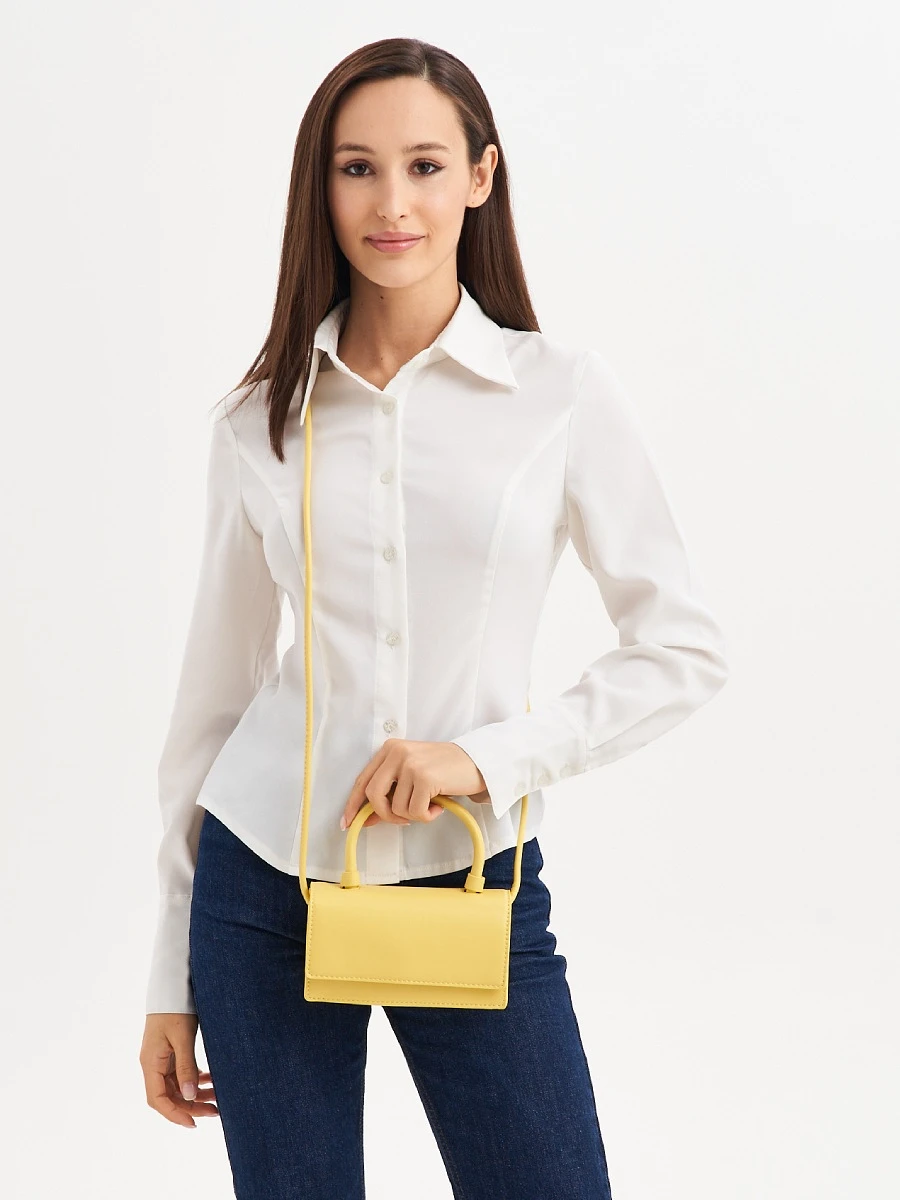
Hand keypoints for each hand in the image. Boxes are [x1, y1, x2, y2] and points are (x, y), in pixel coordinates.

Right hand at [140, 1013, 218, 1127]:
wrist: (173, 985)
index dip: (175, 1114)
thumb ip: (187, 1066)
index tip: (194, 1123)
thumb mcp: (183, 1037)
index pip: (158, 1099)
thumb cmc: (176, 1008)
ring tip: (218, 1098)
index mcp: (150, 1063)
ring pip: (177, 1086)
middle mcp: (153, 1064)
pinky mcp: (171, 1052)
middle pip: (168, 1096)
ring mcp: (161, 1058)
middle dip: (190, 1107)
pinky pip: (181, 1074)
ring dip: (195, 1094)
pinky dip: (196, 1079)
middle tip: (215, 1112)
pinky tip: (211, 1080)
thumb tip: (190, 1098)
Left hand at [341, 739, 490, 830]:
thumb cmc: (444, 771)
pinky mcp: (425, 778)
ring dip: (413, 815)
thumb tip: (367, 819)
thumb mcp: (412, 777)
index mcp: (390, 749)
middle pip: (373, 795)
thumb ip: (390, 793)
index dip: (353, 804)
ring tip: (430, 805)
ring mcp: (410, 764)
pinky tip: (438, 806)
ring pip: (395, 808)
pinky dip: (427, 816)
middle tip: (403, 820)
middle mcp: (397, 752)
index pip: (363, 780)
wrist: (477, 761)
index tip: (347, 822)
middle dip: (386, 815)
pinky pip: (415, 812)